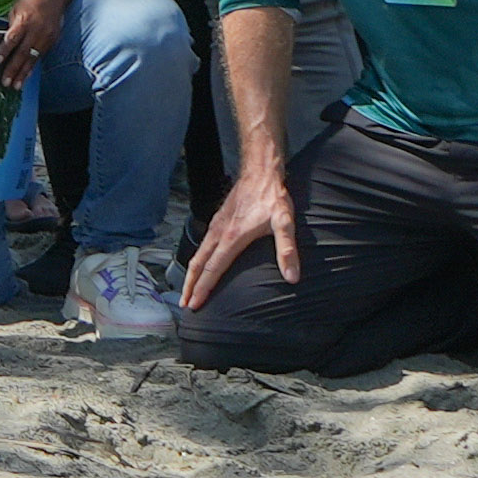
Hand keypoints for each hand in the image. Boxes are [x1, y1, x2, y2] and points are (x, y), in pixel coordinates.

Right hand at [179, 159, 302, 313]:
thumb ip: (287, 250)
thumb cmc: (272, 198)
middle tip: (184, 305)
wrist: (260, 172)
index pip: (212, 269)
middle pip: (197, 265)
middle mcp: (218, 233)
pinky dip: (196, 261)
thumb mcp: (284, 223)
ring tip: (187, 291)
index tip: (193, 305)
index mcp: (231, 238)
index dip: (202, 289)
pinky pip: (202, 245)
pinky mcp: (217, 221)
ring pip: (197, 255)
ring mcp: (215, 226)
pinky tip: (200, 265)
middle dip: (189, 286)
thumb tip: (292, 277)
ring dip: (190, 274)